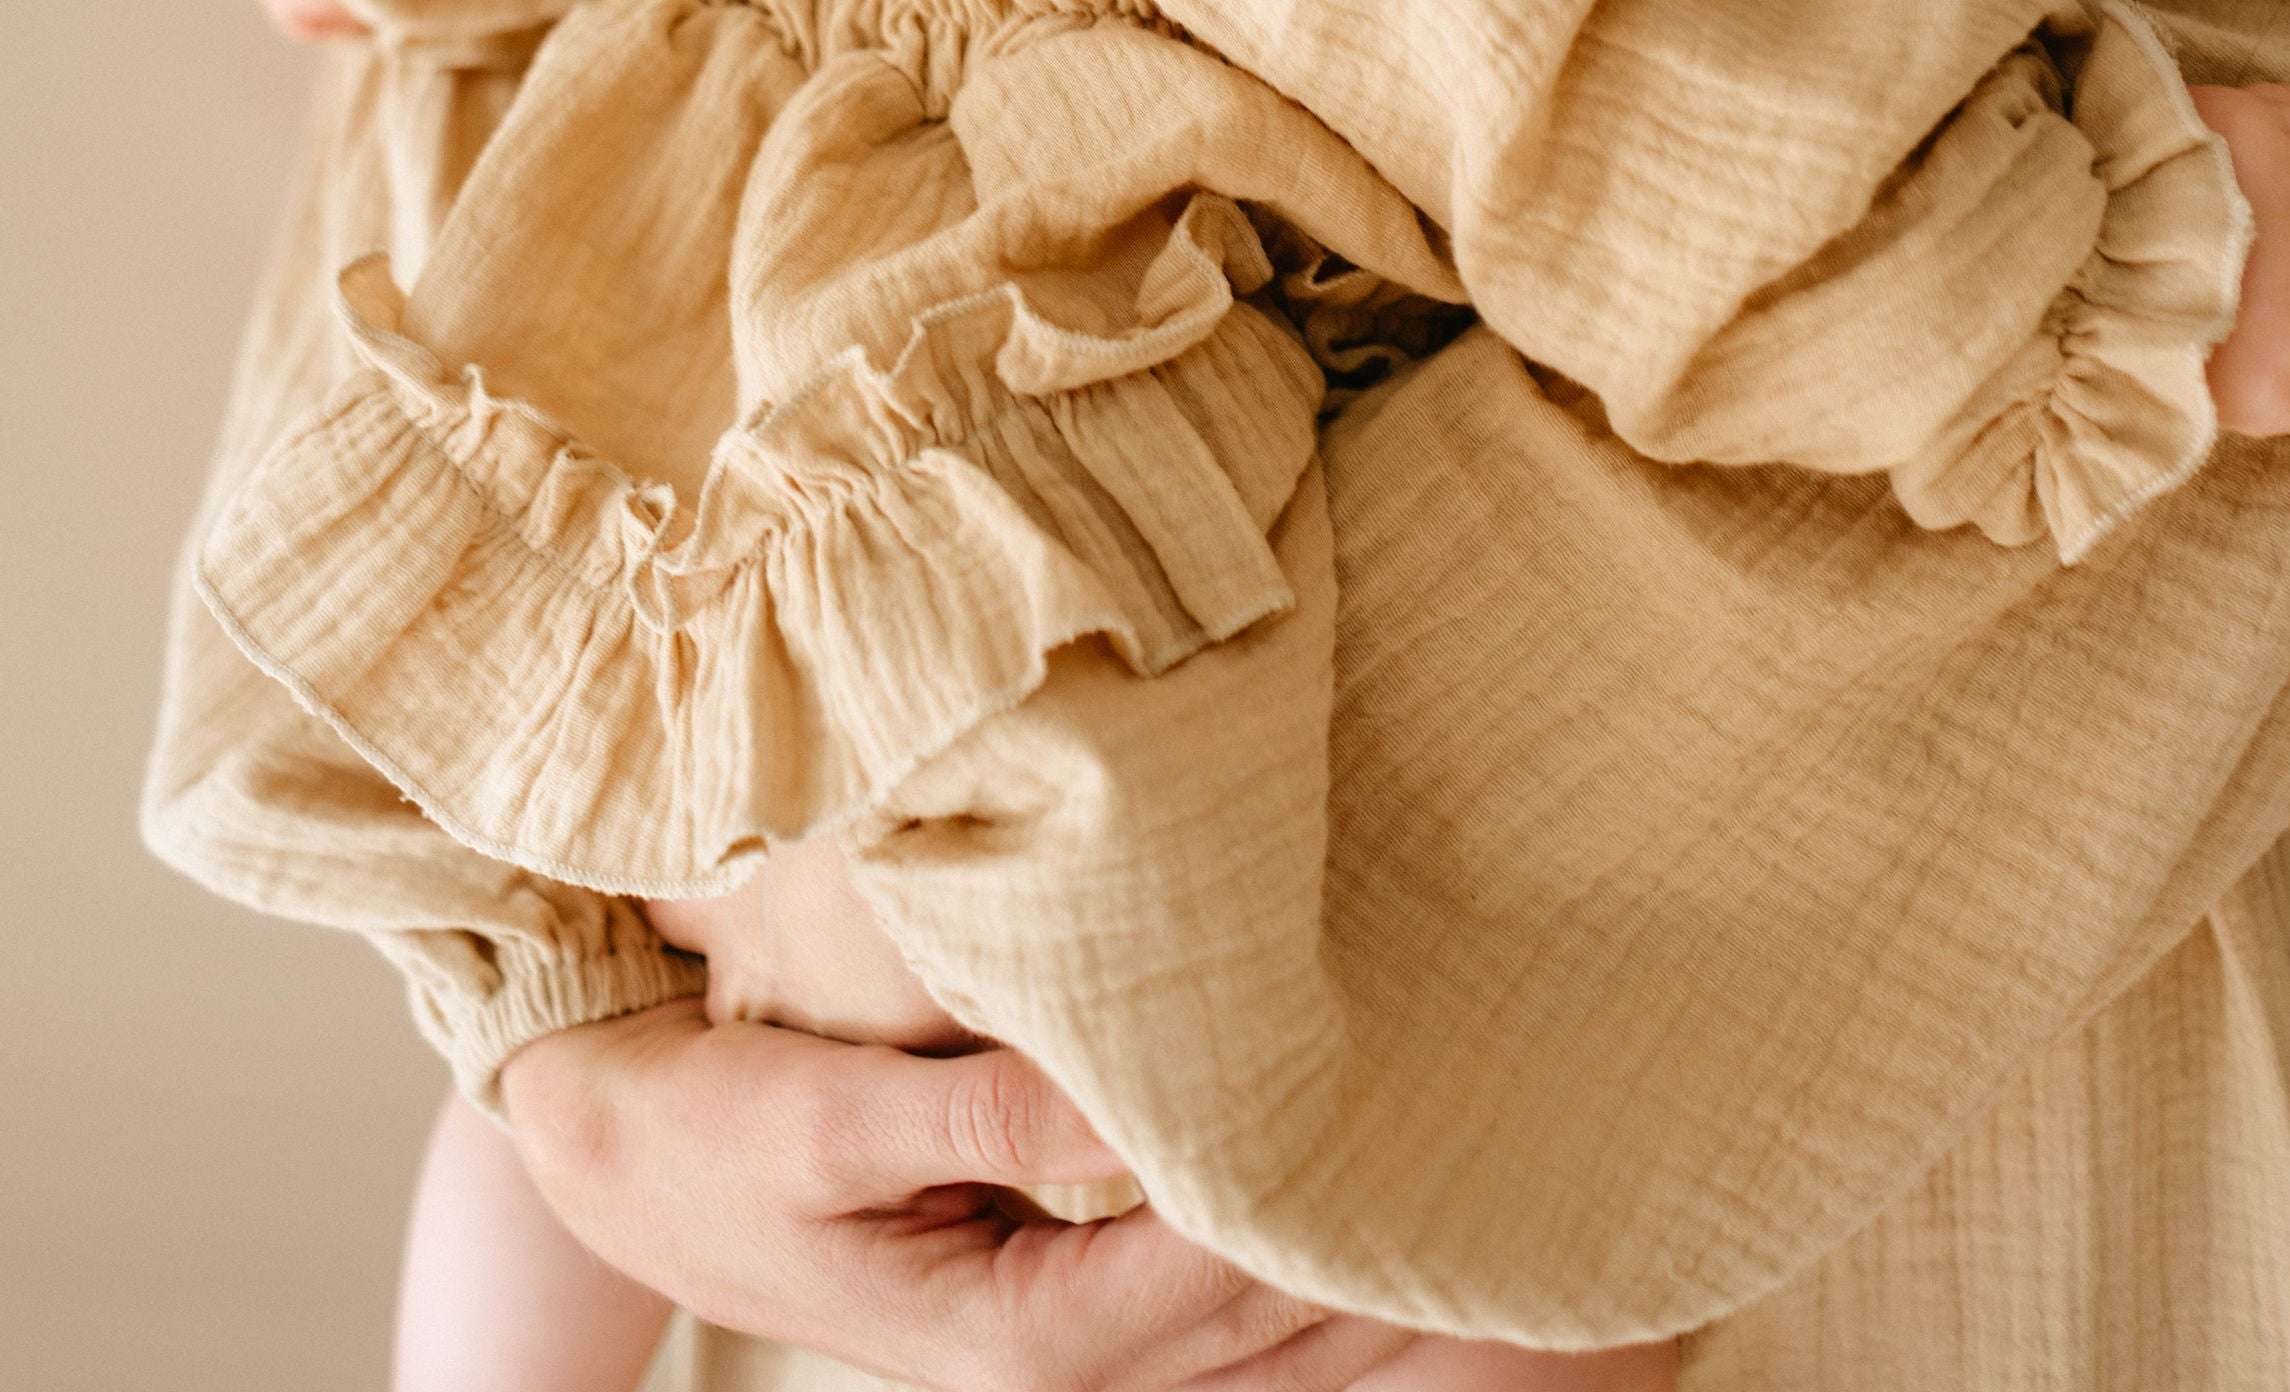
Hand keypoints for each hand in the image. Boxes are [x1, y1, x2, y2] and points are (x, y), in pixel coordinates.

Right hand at [501, 999, 1401, 1389]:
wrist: (635, 1167)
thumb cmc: (723, 1130)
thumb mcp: (835, 1115)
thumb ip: (986, 1112)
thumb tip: (1133, 1098)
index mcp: (1010, 1332)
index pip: (1210, 1271)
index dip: (1318, 1204)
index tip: (1415, 1122)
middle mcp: (1050, 1358)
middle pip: (1255, 1322)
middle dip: (1374, 1259)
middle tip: (1488, 1168)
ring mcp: (1055, 1337)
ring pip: (1246, 1327)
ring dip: (1352, 1272)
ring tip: (1466, 1187)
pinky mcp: (1051, 1295)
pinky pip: (1202, 1297)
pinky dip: (1284, 1259)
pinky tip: (1354, 1206)